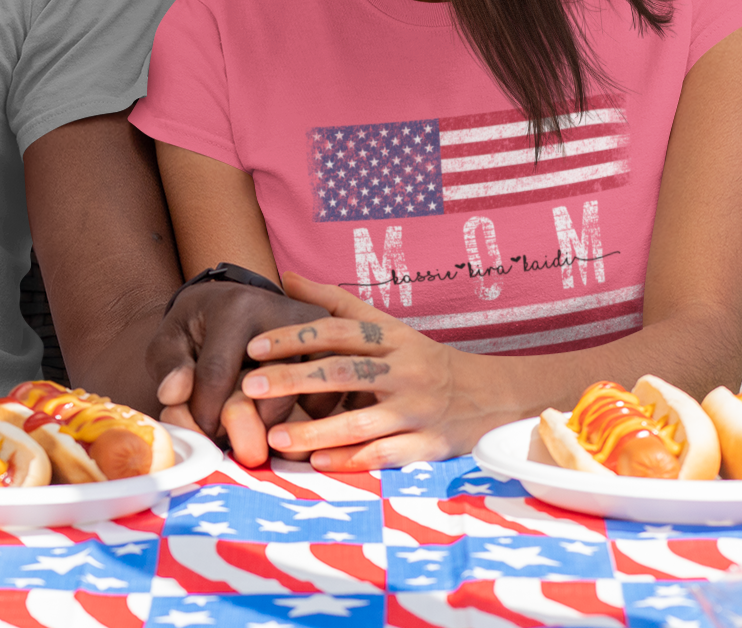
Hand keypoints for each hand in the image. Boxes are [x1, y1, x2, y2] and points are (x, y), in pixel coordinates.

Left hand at [147, 276, 328, 449]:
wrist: (236, 304)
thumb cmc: (201, 328)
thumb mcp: (170, 339)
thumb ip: (168, 366)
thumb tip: (175, 394)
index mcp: (237, 307)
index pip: (218, 375)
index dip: (204, 413)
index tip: (200, 431)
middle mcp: (284, 314)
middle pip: (269, 392)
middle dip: (246, 426)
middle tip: (231, 437)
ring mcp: (319, 331)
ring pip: (304, 400)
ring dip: (280, 427)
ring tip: (256, 429)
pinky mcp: (340, 350)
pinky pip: (329, 402)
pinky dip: (307, 422)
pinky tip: (283, 421)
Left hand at [239, 272, 511, 470]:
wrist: (490, 396)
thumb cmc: (421, 358)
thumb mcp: (385, 325)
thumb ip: (334, 303)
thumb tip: (284, 277)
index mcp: (390, 338)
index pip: (336, 332)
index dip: (294, 338)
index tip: (253, 348)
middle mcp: (404, 371)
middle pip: (343, 373)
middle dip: (293, 380)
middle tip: (250, 388)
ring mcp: (417, 410)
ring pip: (360, 421)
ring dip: (315, 431)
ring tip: (274, 438)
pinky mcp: (430, 445)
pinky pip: (386, 454)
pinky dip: (351, 459)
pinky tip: (317, 463)